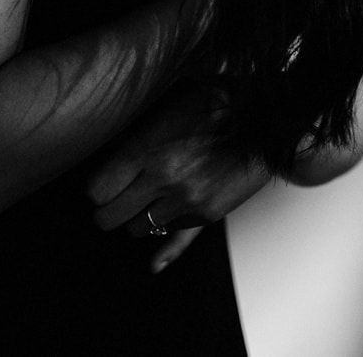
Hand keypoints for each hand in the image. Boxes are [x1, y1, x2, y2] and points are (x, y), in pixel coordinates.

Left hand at [86, 80, 270, 271]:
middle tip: (112, 200)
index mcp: (146, 148)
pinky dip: (163, 252)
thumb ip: (138, 123)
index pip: (97, 189)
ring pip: (138, 230)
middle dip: (107, 209)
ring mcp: (185, 200)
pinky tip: (154, 263)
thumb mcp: (169, 99)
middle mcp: (162, 179)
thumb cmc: (217, 101)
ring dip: (137, 218)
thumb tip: (110, 133)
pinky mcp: (207, 214)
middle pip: (110, 216)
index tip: (101, 182)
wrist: (265, 118)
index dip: (96, 187)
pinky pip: (175, 242)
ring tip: (144, 202)